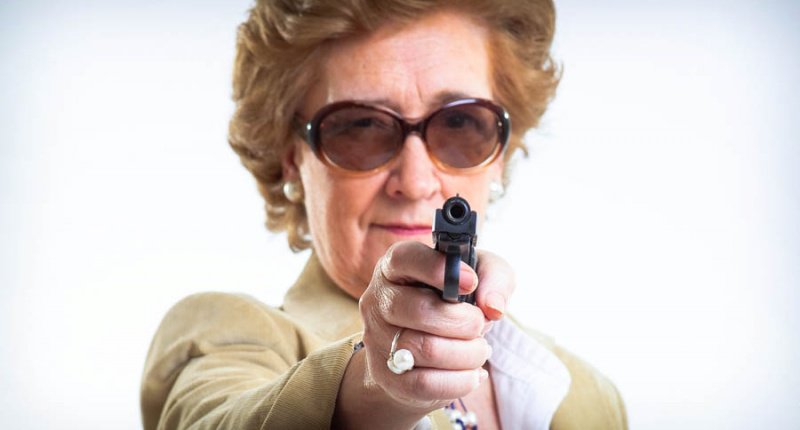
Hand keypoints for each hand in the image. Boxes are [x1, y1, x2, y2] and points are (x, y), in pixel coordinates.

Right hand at [355, 241, 515, 416]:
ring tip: (479, 349)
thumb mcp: (481, 276)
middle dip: (464, 321)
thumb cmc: (455, 302)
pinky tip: (472, 373)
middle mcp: (378, 300)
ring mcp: (376, 339)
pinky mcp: (385, 375)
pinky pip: (424, 383)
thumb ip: (494, 278)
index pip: (405, 258)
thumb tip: (492, 307)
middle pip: (419, 310)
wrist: (428, 351)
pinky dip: (459, 381)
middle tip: (480, 325)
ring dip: (467, 353)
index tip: (470, 282)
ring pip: (425, 350)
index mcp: (395, 266)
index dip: (438, 268)